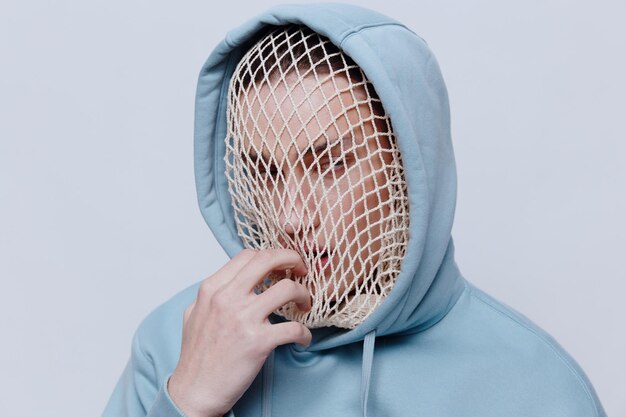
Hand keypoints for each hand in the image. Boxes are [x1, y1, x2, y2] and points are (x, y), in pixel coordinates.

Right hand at [168, 248, 311, 416]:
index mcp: (213, 288)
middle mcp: (227, 298)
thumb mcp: (194, 313)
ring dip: (304, 294)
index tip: (282, 265)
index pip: (248, 254)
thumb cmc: (196, 356)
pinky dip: (305, 334)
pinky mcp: (258, 342)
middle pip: (269, 259)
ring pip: (288, 288)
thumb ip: (213, 292)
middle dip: (293, 259)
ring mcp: (243, 319)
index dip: (272, 255)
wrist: (193, 391)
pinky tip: (302, 339)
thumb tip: (232, 280)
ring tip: (305, 305)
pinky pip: (295, 328)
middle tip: (302, 271)